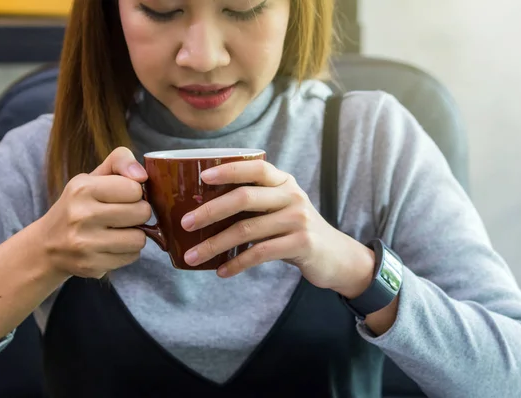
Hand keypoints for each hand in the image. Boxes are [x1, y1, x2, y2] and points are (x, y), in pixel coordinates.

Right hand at [38, 147, 150, 278]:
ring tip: (118, 231)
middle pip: (142, 213)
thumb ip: (119, 161)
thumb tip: (142, 175)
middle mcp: (81, 216)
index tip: (123, 196)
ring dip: (135, 234)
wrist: (47, 245)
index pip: (134, 188)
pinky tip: (111, 246)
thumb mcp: (92, 177)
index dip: (135, 192)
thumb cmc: (78, 206)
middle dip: (138, 213)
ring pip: (139, 238)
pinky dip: (127, 251)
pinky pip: (132, 257)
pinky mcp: (92, 265)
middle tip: (123, 214)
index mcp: (82, 188)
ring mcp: (85, 244)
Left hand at [180, 160, 375, 296]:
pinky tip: (220, 271)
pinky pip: (260, 253)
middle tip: (185, 223)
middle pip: (244, 198)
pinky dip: (236, 263)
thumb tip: (202, 208)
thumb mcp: (280, 207)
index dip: (228, 170)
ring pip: (247, 229)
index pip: (255, 167)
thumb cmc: (295, 229)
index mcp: (283, 182)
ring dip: (215, 244)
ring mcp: (298, 219)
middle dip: (210, 211)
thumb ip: (253, 202)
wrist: (335, 255)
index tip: (202, 178)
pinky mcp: (301, 244)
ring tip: (192, 255)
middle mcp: (292, 196)